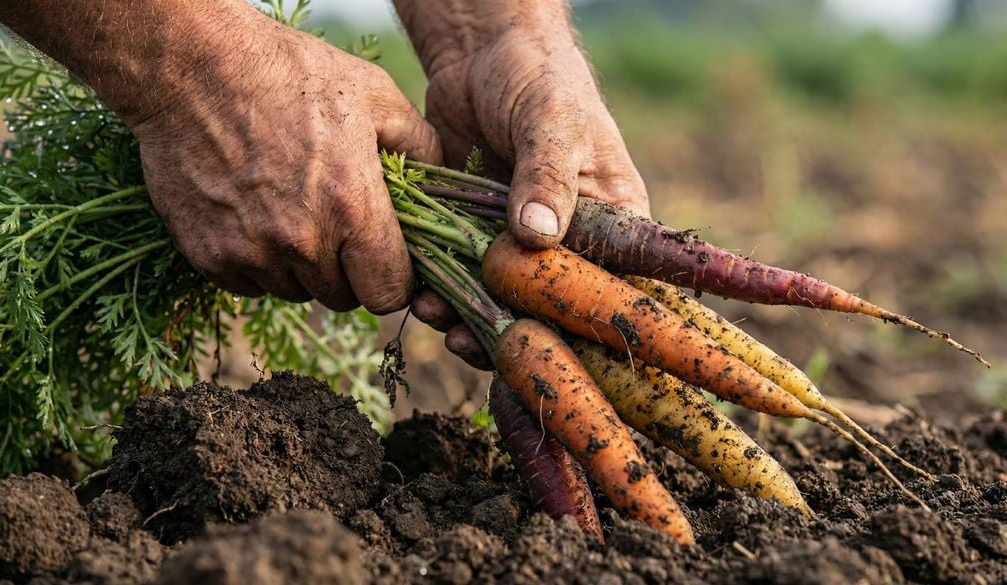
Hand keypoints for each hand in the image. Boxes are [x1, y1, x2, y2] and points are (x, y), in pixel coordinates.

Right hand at [130, 11, 440, 311]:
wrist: (191, 66)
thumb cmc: (290, 75)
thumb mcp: (375, 96)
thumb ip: (421, 147)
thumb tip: (439, 188)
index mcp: (352, 208)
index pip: (389, 294)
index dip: (393, 280)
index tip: (385, 258)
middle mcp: (302, 242)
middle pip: (343, 299)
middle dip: (349, 272)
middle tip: (338, 228)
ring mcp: (251, 253)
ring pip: (296, 293)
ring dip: (303, 269)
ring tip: (294, 212)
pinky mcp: (209, 256)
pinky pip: (250, 285)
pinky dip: (259, 263)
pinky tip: (257, 215)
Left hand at [397, 2, 649, 367]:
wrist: (481, 50)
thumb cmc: (540, 76)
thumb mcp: (553, 119)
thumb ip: (548, 176)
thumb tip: (538, 236)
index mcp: (610, 219)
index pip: (610, 286)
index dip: (583, 324)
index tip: (549, 348)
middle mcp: (568, 240)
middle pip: (551, 307)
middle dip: (517, 332)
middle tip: (479, 346)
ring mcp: (517, 241)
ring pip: (501, 299)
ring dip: (471, 320)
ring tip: (440, 320)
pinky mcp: (473, 233)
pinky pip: (462, 276)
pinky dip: (444, 292)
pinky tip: (424, 299)